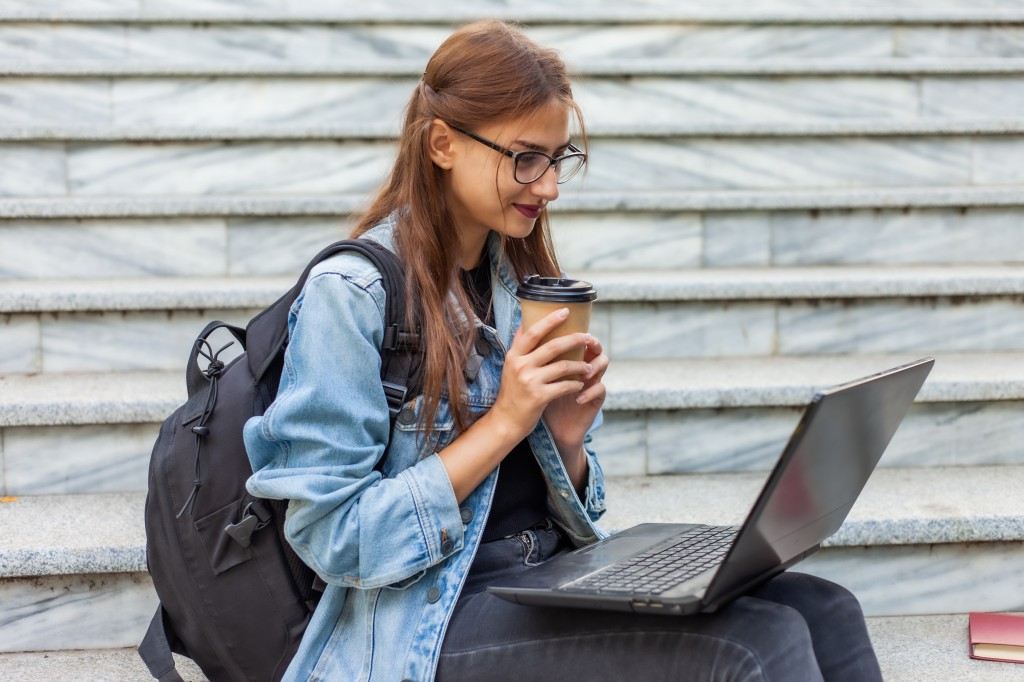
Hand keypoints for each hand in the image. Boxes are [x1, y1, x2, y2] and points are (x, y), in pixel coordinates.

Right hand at [487, 307, 591, 444]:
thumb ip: (520, 347)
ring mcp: (529, 381)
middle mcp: (520, 366)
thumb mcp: (510, 367)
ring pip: (563, 366)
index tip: (566, 311)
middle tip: (588, 337)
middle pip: (553, 346)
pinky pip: (564, 386)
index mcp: (514, 356)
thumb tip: (526, 320)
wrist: (506, 420)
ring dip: (580, 365)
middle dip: (575, 339)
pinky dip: (575, 384)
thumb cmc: (512, 392)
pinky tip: (580, 384)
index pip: (533, 332)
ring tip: (588, 366)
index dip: (550, 320)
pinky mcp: (539, 397)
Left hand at [542, 334, 607, 457]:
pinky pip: (600, 390)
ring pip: (603, 364)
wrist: (552, 428)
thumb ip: (535, 354)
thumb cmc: (542, 398)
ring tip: (584, 372)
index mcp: (571, 359)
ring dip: (594, 366)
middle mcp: (584, 367)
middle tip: (587, 341)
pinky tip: (578, 398)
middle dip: (592, 343)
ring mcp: (592, 382)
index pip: (578, 339)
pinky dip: (590, 392)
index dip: (578, 330)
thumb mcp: (538, 376)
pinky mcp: (594, 400)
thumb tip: (518, 327)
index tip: (571, 325)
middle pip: (595, 348)